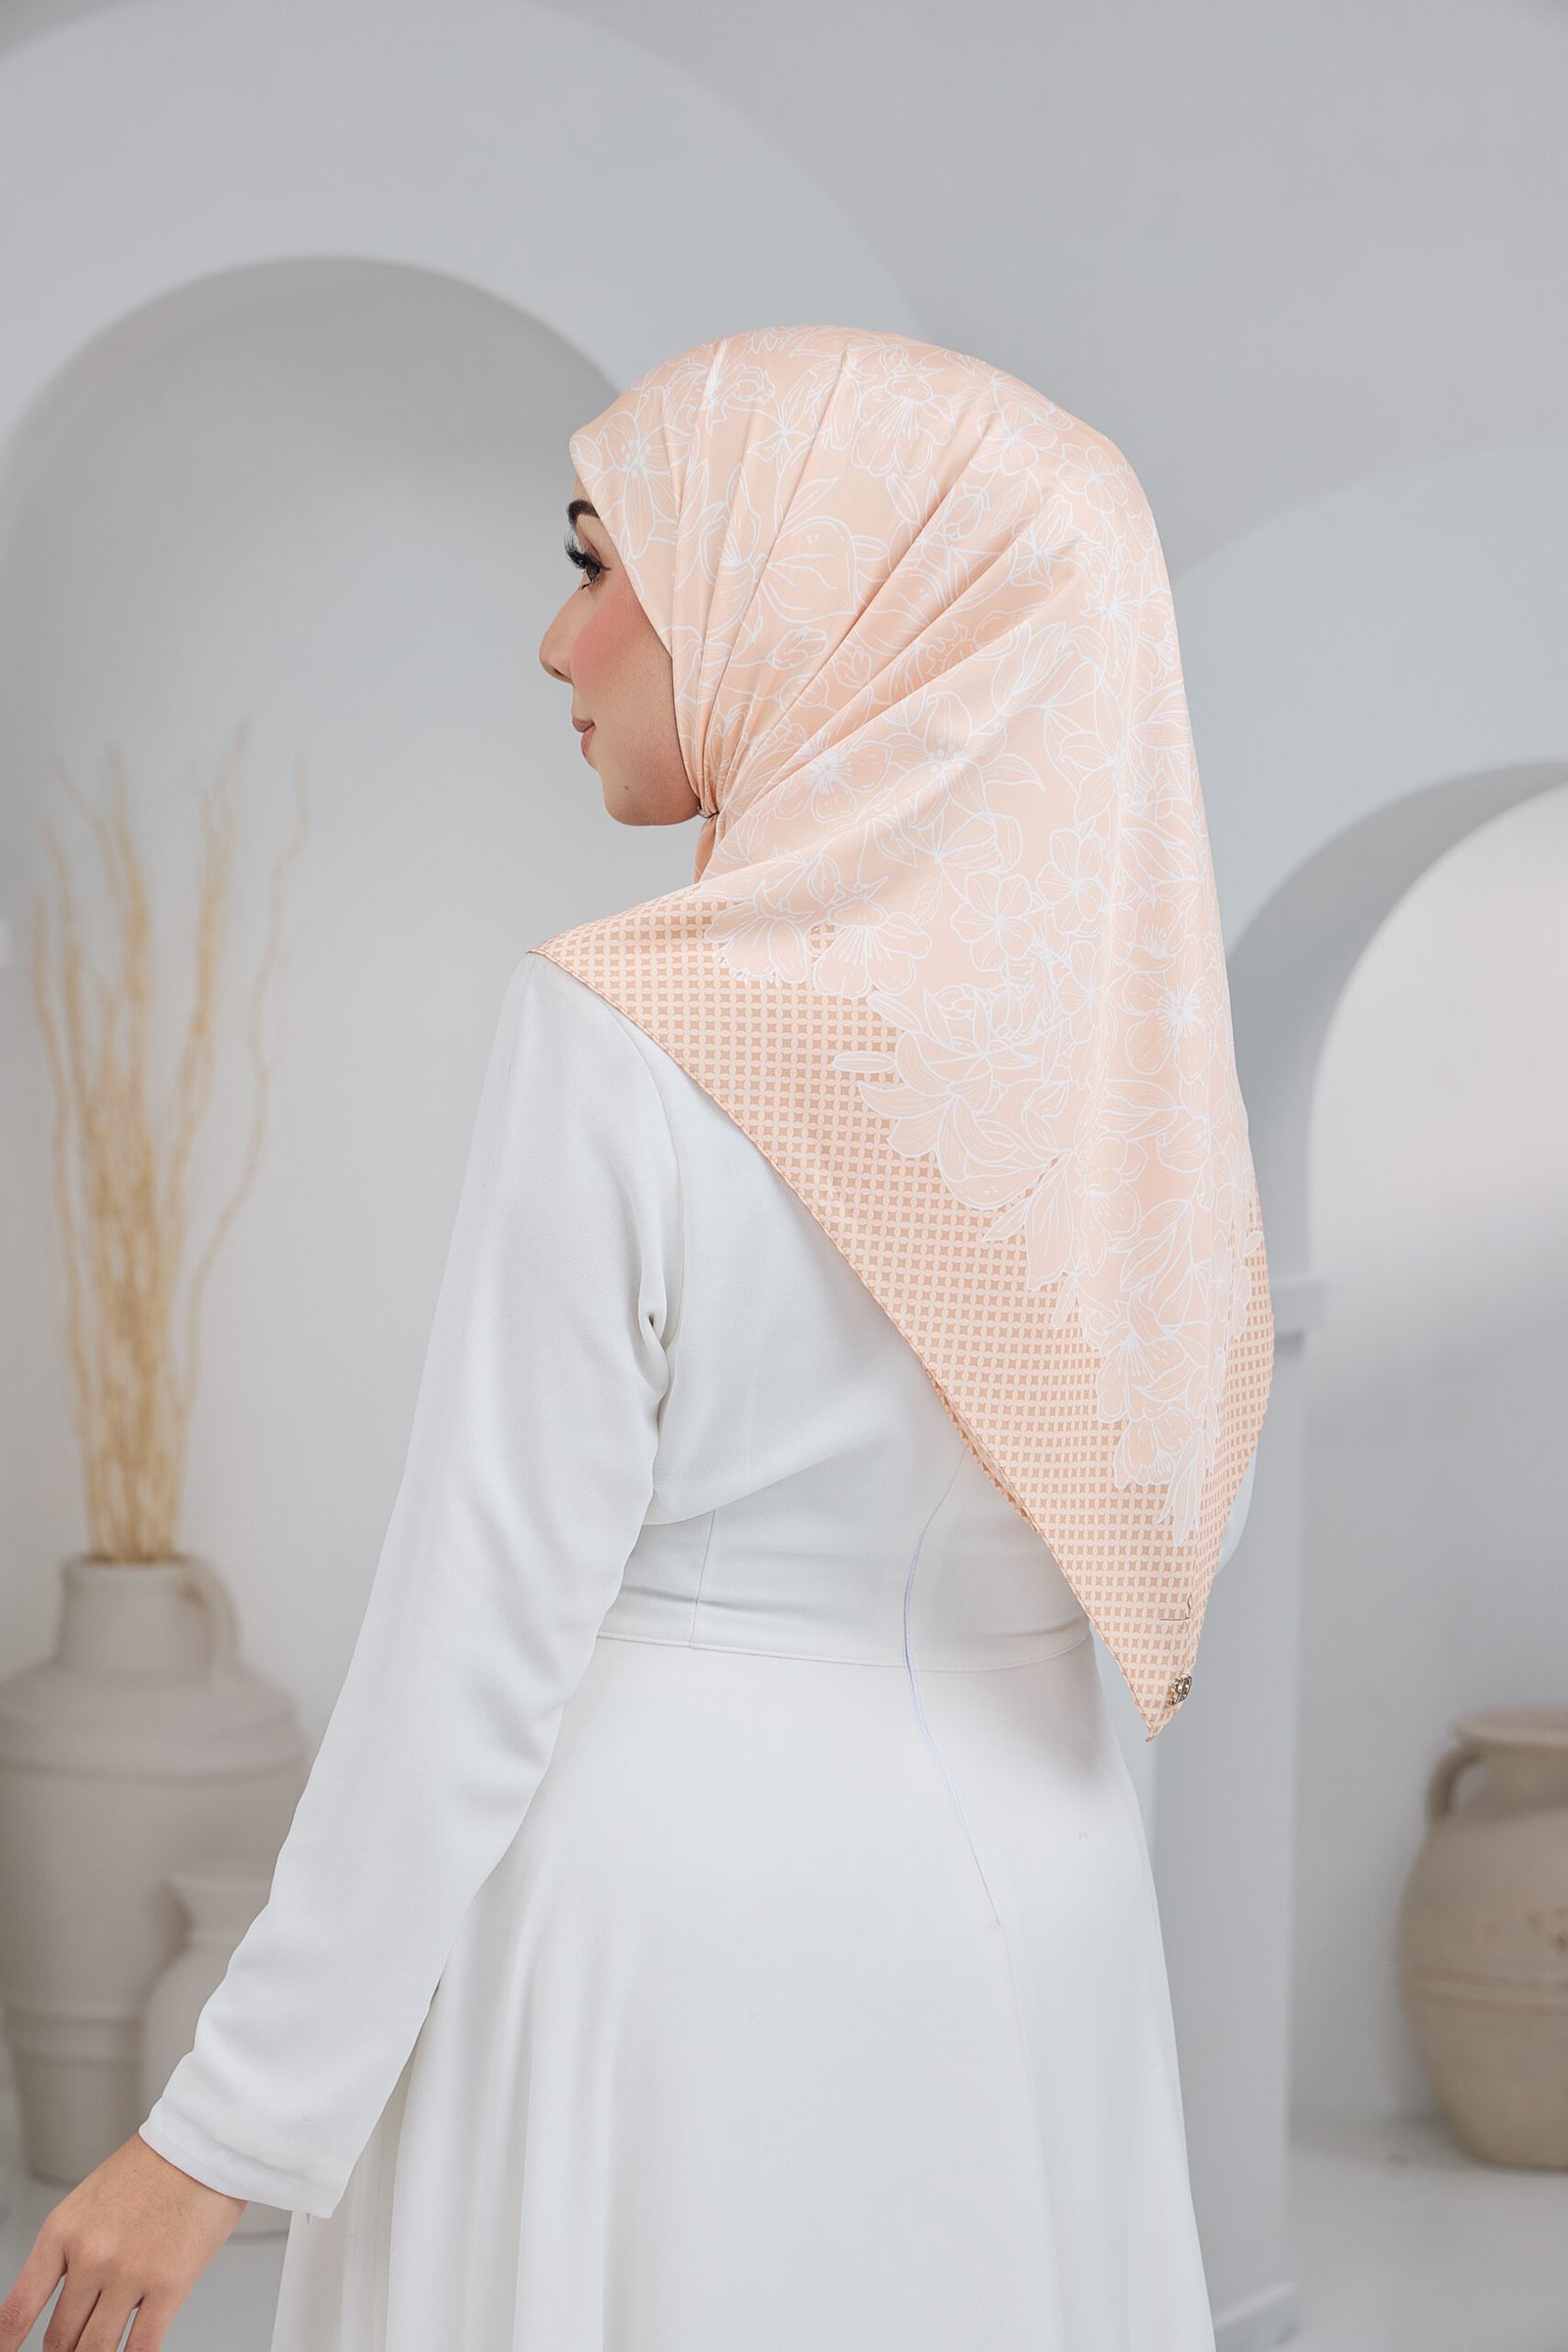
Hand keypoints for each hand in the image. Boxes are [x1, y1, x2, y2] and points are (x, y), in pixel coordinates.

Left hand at [0, 2131, 245, 2350]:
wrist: (204, 2140)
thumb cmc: (154, 2167)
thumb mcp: (91, 2201)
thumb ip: (73, 2252)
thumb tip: (69, 2303)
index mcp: (63, 2232)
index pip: (18, 2309)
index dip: (8, 2343)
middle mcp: (90, 2256)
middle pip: (60, 2337)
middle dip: (65, 2348)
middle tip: (73, 2346)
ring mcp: (128, 2273)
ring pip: (95, 2349)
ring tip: (100, 2351)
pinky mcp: (169, 2284)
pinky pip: (140, 2347)